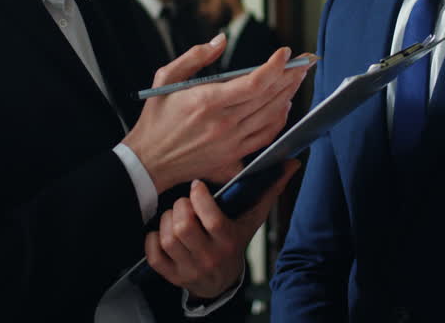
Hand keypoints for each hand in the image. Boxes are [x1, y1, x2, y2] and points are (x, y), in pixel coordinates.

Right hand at [123, 35, 308, 192]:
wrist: (149, 161)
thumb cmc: (156, 118)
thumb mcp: (166, 78)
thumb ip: (195, 56)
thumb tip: (221, 39)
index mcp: (206, 101)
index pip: (253, 83)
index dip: (275, 66)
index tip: (285, 53)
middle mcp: (223, 123)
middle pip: (269, 98)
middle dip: (290, 76)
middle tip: (302, 62)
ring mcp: (231, 143)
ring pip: (272, 117)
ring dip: (288, 95)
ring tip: (296, 79)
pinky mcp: (233, 157)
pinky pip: (266, 137)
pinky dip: (279, 121)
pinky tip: (284, 107)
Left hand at [146, 159, 300, 299]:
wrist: (221, 281)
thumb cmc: (236, 240)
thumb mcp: (253, 217)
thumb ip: (270, 189)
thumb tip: (292, 163)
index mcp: (229, 241)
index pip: (210, 218)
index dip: (199, 198)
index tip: (197, 186)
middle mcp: (210, 257)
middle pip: (184, 226)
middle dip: (180, 207)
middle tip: (185, 202)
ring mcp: (189, 268)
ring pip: (168, 237)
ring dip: (166, 220)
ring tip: (176, 215)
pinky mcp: (172, 275)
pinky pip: (154, 254)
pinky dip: (152, 240)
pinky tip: (163, 232)